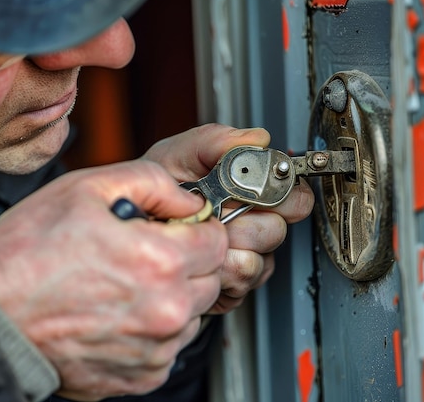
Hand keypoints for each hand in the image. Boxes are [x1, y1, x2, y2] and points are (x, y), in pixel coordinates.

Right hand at [0, 161, 227, 399]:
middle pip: (210, 278)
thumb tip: (190, 198)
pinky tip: (118, 314)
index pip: (217, 240)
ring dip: (172, 296)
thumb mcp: (85, 189)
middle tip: (145, 253)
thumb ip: (151, 182)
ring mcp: (155, 350)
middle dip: (188, 261)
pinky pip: (169, 347)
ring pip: (192, 314)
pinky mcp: (141, 377)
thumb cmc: (28, 254)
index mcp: (159, 261)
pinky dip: (153, 330)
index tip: (175, 228)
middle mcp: (166, 311)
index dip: (197, 228)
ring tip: (125, 284)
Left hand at [142, 123, 313, 313]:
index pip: (294, 196)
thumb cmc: (154, 193)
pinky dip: (218, 267)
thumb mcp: (176, 156)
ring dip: (227, 244)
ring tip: (201, 231)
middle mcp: (253, 226)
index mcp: (251, 193)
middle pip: (278, 230)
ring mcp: (245, 258)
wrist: (129, 226)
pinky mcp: (232, 286)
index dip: (281, 192)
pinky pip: (239, 279)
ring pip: (260, 258)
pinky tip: (200, 254)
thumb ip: (214, 141)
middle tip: (219, 209)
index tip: (258, 186)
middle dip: (246, 220)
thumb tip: (256, 138)